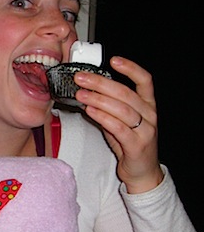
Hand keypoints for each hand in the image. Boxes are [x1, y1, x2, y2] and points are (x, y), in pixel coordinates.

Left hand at [74, 56, 163, 193]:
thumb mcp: (121, 120)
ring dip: (98, 99)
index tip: (113, 60)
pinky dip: (103, 117)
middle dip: (100, 83)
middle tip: (81, 78)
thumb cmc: (130, 143)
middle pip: (126, 93)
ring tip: (81, 94)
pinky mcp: (137, 145)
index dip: (130, 68)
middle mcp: (150, 115)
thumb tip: (87, 91)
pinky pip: (118, 128)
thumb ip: (109, 106)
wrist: (142, 171)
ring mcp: (145, 130)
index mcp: (147, 105)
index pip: (145, 80)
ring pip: (121, 109)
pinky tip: (90, 111)